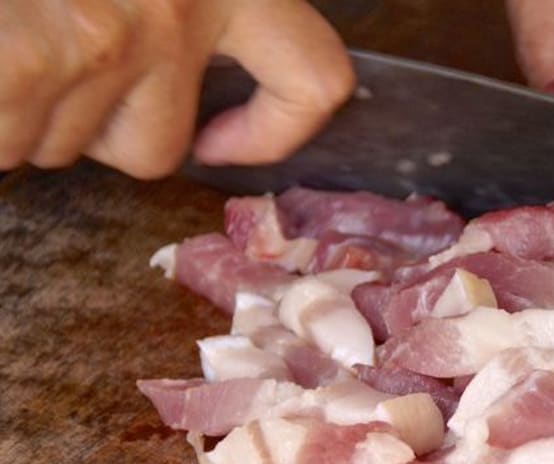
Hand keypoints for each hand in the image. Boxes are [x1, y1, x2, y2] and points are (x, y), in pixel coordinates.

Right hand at [0, 0, 353, 178]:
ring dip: (24, 112)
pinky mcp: (36, 55)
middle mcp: (180, 6)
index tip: (222, 139)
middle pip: (153, 146)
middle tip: (43, 52)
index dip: (274, 131)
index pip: (310, 80)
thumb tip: (190, 97)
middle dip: (92, 125)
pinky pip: (7, 141)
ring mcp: (107, 36)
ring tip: (10, 28)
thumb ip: (166, 0)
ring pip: (64, 147)